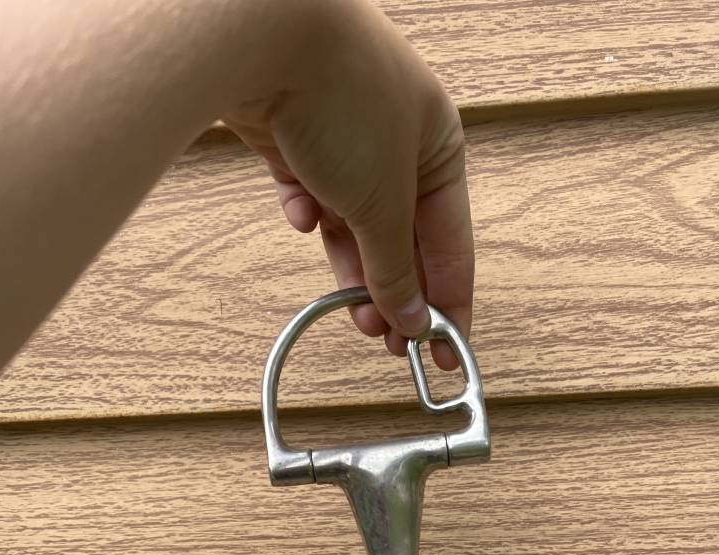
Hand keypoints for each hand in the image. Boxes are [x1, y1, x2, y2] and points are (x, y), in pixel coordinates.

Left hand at [221, 0, 472, 368]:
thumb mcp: (382, 203)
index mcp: (440, 148)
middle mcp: (398, 142)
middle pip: (402, 238)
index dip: (449, 304)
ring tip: (350, 310)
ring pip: (353, 222)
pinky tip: (301, 216)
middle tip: (389, 344)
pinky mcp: (295, 137)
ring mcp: (345, 138)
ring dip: (351, 267)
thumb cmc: (344, 96)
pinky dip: (307, 211)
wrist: (266, 36)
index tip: (445, 354)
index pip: (453, 245)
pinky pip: (309, 193)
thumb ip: (395, 268)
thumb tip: (412, 318)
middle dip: (393, 291)